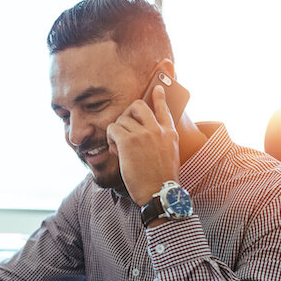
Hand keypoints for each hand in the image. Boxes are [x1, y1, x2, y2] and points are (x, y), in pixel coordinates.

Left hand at [106, 85, 180, 205]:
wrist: (158, 192)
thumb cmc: (161, 180)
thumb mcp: (170, 155)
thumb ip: (162, 141)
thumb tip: (147, 134)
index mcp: (169, 133)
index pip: (164, 108)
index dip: (159, 97)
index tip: (157, 88)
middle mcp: (157, 129)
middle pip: (138, 106)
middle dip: (127, 113)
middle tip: (124, 127)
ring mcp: (142, 134)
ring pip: (121, 119)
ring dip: (116, 131)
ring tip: (119, 147)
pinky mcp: (128, 141)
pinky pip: (112, 128)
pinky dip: (110, 138)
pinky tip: (115, 149)